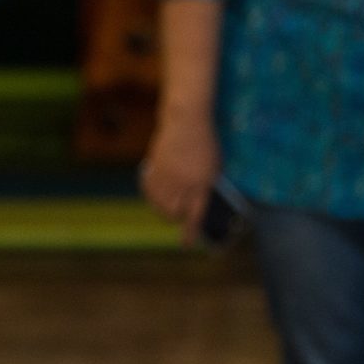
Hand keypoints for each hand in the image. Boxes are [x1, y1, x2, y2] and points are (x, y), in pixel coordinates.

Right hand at [139, 108, 219, 237]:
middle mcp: (183, 183)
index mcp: (202, 183)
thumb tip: (194, 206)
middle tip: (178, 213)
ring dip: (163, 208)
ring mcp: (167, 176)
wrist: (187, 119)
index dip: (189, 233)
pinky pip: (149, 191)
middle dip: (176, 217)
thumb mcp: (214, 166)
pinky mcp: (154, 168)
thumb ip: (206, 186)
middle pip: (174, 213)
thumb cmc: (206, 142)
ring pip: (159, 204)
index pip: (195, 216)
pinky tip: (156, 193)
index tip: (185, 244)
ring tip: (167, 203)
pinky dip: (152, 196)